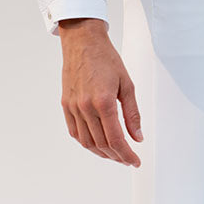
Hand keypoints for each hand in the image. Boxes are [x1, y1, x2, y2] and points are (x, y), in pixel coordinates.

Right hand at [58, 18, 142, 166]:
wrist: (83, 42)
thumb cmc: (106, 58)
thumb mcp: (127, 84)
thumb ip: (132, 113)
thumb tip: (137, 137)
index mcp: (103, 101)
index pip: (116, 139)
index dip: (126, 155)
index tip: (135, 161)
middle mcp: (86, 107)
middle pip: (101, 144)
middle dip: (117, 156)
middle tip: (128, 158)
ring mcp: (73, 107)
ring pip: (87, 142)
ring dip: (101, 153)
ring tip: (114, 154)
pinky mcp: (66, 104)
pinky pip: (74, 132)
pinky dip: (86, 142)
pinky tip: (96, 143)